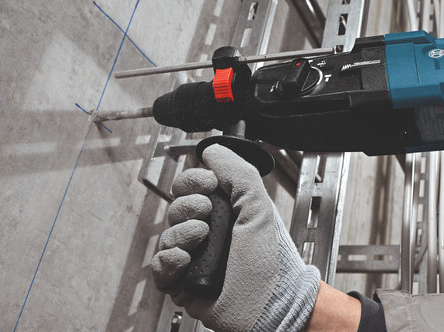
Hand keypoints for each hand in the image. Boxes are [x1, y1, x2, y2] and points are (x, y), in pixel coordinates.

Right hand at [151, 144, 320, 330]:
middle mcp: (209, 233)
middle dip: (188, 206)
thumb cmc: (272, 262)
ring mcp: (196, 257)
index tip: (208, 183)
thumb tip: (214, 151)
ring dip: (182, 233)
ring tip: (201, 239)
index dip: (194, 180)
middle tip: (206, 214)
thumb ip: (239, 173)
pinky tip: (185, 259)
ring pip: (167, 235)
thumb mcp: (259, 208)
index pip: (194, 187)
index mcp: (226, 212)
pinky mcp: (183, 282)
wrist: (272, 305)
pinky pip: (160, 266)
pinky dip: (168, 260)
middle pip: (177, 207)